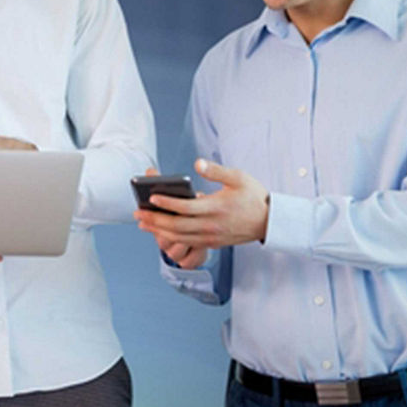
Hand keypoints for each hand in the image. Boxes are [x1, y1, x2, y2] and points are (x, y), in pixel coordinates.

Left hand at [134, 160, 269, 253]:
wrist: (269, 222)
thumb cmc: (253, 196)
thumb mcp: (238, 177)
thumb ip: (216, 170)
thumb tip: (197, 163)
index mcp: (216, 207)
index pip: (186, 207)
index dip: (167, 202)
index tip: (152, 197)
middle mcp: (211, 225)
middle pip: (177, 225)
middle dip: (155, 220)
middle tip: (137, 214)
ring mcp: (211, 236)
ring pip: (180, 237)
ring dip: (159, 231)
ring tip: (142, 224)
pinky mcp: (212, 243)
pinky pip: (187, 243)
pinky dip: (171, 239)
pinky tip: (160, 232)